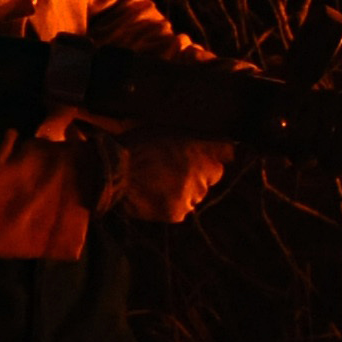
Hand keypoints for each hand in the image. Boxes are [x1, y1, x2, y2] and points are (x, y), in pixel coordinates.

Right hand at [110, 136, 227, 223]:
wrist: (111, 171)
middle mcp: (202, 171)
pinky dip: (171, 205)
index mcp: (200, 147)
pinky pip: (182, 209)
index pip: (229, 150)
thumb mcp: (166, 130)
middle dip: (200, 173)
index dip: (222, 152)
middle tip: (173, 169)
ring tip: (158, 183)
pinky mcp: (179, 211)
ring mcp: (192, 193)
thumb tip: (216, 142)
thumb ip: (192, 138)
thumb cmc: (135, 146)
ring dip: (185, 190)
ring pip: (198, 194)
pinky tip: (153, 195)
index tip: (219, 154)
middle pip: (213, 175)